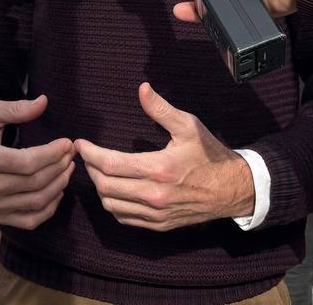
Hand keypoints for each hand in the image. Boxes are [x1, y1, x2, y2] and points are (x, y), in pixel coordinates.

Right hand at [0, 96, 74, 229]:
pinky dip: (49, 208)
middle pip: (35, 182)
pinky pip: (30, 220)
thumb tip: (43, 102)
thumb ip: (16, 108)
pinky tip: (57, 191)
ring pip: (36, 201)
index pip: (28, 162)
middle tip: (70, 155)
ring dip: (59, 185)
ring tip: (68, 169)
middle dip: (59, 167)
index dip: (53, 154)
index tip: (67, 144)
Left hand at [75, 82, 252, 230]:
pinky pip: (124, 218)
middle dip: (90, 168)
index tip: (80, 144)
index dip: (89, 153)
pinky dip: (112, 204)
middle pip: (105, 186)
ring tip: (98, 170)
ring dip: (99, 187)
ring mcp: (156, 213)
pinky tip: (113, 189)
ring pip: (111, 204)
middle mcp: (154, 195)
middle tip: (86, 155)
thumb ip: (161, 109)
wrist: (231, 189)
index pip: (110, 164)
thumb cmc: (209, 154)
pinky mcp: (159, 224)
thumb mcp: (188, 125)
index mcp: (158, 168)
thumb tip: (142, 88)